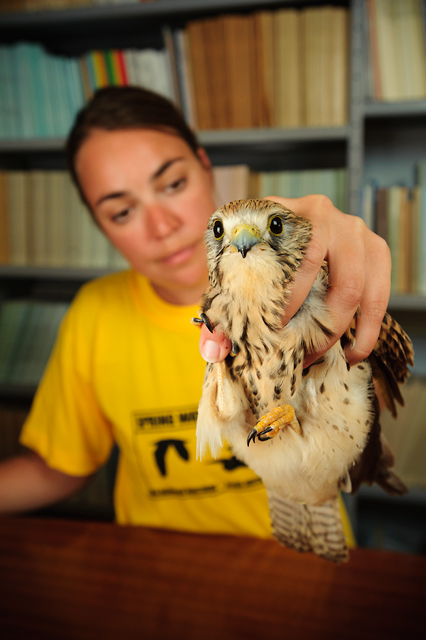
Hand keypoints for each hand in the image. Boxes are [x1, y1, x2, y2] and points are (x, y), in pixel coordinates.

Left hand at [199, 194, 390, 367]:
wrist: (282, 234)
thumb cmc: (255, 258)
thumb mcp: (231, 278)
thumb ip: (217, 316)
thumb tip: (215, 351)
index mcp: (279, 212)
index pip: (282, 253)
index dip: (279, 298)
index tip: (270, 331)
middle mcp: (319, 213)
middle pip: (320, 270)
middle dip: (307, 321)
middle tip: (291, 351)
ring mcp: (351, 228)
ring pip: (352, 285)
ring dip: (335, 329)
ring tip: (315, 355)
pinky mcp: (374, 249)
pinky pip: (378, 293)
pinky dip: (368, 328)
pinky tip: (351, 352)